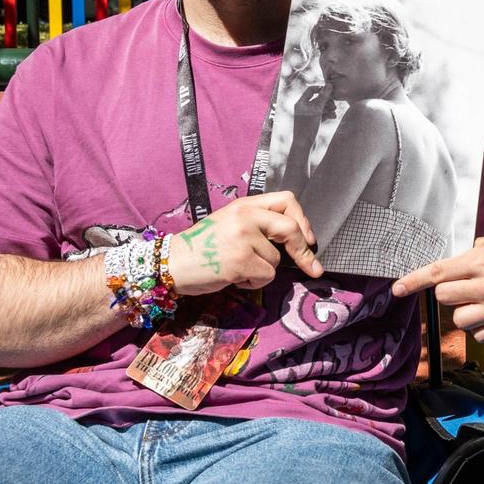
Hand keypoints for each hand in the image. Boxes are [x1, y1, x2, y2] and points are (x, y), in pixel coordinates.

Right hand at [166, 192, 321, 295]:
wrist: (170, 263)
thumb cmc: (201, 247)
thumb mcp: (228, 223)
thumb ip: (257, 224)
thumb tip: (293, 238)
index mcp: (244, 205)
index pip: (286, 200)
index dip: (302, 220)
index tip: (308, 238)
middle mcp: (245, 217)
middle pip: (291, 228)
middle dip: (304, 251)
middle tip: (313, 267)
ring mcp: (243, 238)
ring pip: (275, 260)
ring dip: (263, 270)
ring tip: (237, 268)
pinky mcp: (240, 261)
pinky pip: (266, 276)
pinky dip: (254, 283)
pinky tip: (235, 278)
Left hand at [293, 83, 330, 126]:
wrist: (304, 145)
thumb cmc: (308, 126)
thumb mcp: (317, 110)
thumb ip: (323, 97)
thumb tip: (329, 84)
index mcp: (301, 103)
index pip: (311, 90)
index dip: (321, 89)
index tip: (331, 91)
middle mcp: (304, 108)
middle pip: (317, 98)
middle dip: (327, 100)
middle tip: (334, 104)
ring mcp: (308, 115)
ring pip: (321, 107)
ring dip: (329, 107)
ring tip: (334, 110)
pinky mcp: (313, 122)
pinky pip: (322, 115)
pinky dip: (328, 114)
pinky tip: (334, 116)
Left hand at [393, 227, 483, 345]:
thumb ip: (473, 254)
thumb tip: (454, 267)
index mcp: (480, 261)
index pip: (437, 273)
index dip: (413, 282)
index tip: (397, 289)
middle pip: (443, 297)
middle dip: (448, 292)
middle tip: (464, 285)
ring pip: (459, 319)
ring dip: (464, 310)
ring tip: (481, 300)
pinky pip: (479, 334)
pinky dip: (481, 325)